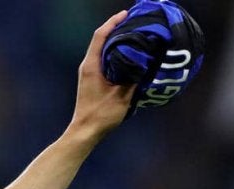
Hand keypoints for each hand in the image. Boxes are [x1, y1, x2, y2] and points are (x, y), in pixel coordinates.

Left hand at [70, 11, 136, 137]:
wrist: (86, 131)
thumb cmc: (101, 115)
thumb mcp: (122, 95)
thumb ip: (134, 77)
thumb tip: (147, 61)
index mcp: (91, 66)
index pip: (100, 36)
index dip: (113, 23)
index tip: (126, 14)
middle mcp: (88, 65)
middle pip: (101, 39)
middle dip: (117, 28)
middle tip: (134, 21)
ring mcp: (89, 72)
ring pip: (103, 49)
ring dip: (116, 40)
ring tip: (134, 33)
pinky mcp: (92, 79)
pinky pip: (104, 59)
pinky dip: (115, 52)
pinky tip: (128, 53)